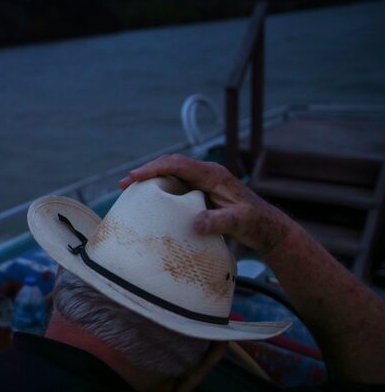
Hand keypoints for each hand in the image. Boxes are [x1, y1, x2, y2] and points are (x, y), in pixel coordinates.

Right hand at [118, 154, 293, 255]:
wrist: (267, 227)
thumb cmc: (256, 223)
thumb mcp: (240, 223)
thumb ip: (219, 222)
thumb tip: (196, 224)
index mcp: (213, 174)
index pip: (178, 164)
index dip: (154, 168)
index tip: (135, 177)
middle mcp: (206, 174)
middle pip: (170, 164)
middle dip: (146, 171)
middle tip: (124, 184)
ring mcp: (203, 182)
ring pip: (171, 173)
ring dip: (150, 179)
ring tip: (129, 189)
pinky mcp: (201, 192)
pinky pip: (176, 185)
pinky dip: (159, 188)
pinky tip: (148, 199)